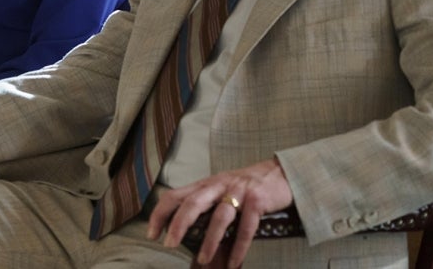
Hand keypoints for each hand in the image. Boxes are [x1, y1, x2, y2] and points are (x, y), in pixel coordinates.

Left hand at [146, 158, 293, 268]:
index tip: (152, 233)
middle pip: (193, 202)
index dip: (160, 213)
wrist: (280, 173)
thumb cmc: (246, 186)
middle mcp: (219, 185)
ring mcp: (238, 192)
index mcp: (206, 184)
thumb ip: (204, 205)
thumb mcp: (220, 189)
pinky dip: (239, 246)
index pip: (175, 195)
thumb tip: (186, 234)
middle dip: (178, 224)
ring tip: (202, 260)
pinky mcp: (258, 201)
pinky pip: (246, 227)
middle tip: (168, 244)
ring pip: (219, 216)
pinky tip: (234, 262)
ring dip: (210, 240)